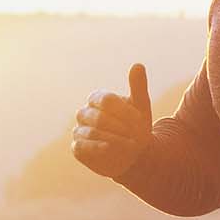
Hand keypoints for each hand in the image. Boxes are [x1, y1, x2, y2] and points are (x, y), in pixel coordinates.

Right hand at [71, 61, 157, 181]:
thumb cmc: (136, 127)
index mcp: (98, 98)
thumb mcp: (141, 107)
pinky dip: (97, 148)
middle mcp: (84, 113)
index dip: (125, 111)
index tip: (141, 121)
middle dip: (121, 128)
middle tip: (139, 137)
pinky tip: (110, 149)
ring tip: (133, 146)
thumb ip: (138, 87)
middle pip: (99, 118)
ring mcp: (79, 130)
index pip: (107, 100)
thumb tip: (138, 65)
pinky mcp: (77, 149)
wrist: (134, 155)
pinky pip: (82, 146)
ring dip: (116, 140)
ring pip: (93, 133)